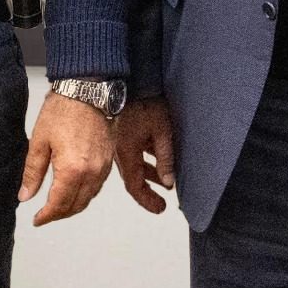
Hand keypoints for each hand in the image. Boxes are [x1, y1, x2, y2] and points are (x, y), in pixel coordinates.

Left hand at [18, 91, 114, 225]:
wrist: (88, 88)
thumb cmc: (64, 109)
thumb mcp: (39, 140)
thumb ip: (32, 172)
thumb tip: (25, 195)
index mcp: (72, 170)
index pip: (58, 205)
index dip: (46, 216)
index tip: (37, 219)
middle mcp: (91, 173)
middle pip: (75, 206)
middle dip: (59, 214)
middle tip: (45, 214)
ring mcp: (103, 167)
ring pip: (88, 199)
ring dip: (73, 206)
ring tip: (58, 205)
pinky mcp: (109, 160)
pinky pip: (97, 187)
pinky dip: (85, 194)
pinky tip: (75, 189)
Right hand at [114, 96, 174, 212]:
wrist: (132, 80)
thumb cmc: (144, 101)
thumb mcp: (161, 131)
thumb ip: (165, 158)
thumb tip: (168, 182)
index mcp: (127, 153)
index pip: (135, 186)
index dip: (147, 200)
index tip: (159, 208)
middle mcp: (119, 150)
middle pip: (133, 177)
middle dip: (148, 190)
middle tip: (161, 200)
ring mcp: (119, 141)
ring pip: (134, 165)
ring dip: (148, 174)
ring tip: (164, 180)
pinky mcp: (122, 132)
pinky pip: (133, 152)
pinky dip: (144, 160)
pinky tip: (156, 158)